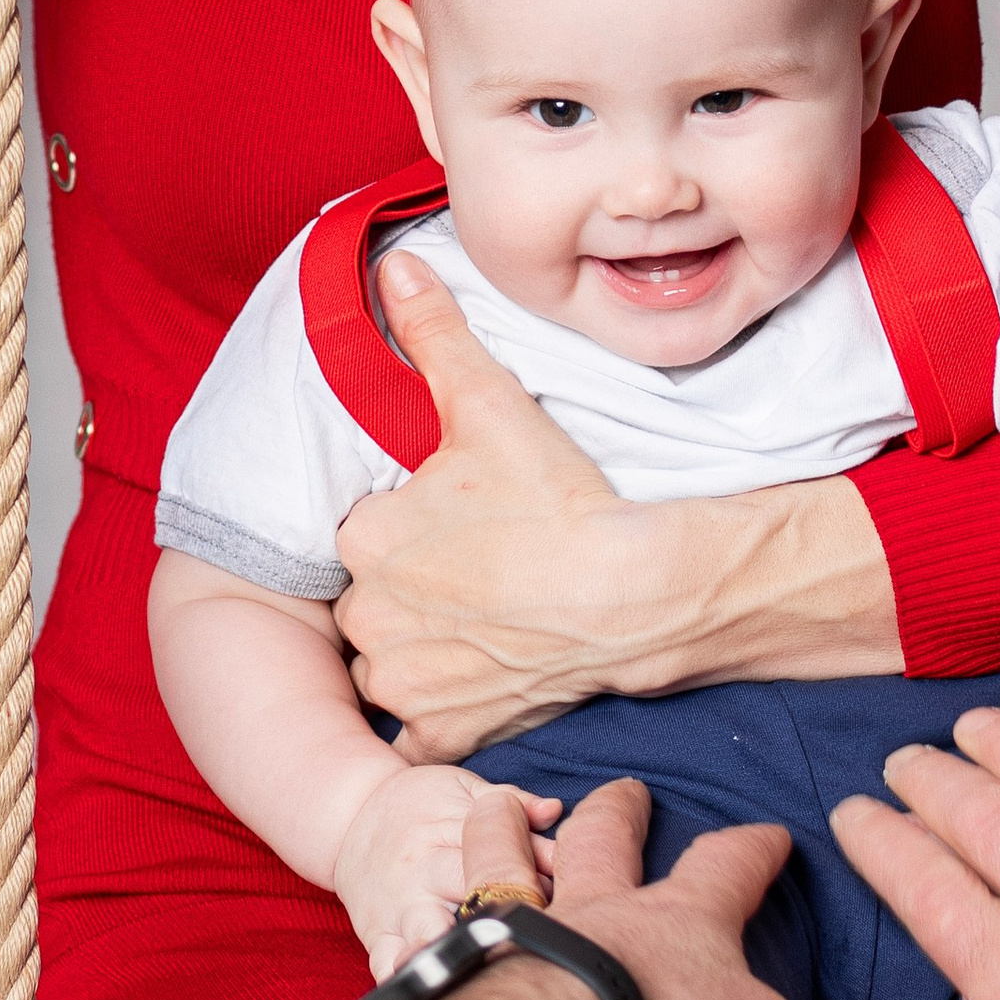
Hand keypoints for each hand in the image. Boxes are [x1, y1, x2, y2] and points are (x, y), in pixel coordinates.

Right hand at [333, 770, 558, 985]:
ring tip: (485, 966)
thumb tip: (554, 810)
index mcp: (449, 830)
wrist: (349, 816)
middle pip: (471, 894)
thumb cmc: (419, 804)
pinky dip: (405, 980)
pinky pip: (387, 965)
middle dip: (509, 916)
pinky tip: (431, 993)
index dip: (538, 874)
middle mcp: (422, 871)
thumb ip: (511, 801)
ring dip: (456, 950)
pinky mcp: (377, 936)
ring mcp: (398, 906)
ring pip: (427, 932)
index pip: (501, 852)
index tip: (567, 892)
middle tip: (544, 934)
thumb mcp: (462, 789)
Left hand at [337, 256, 898, 761]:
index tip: (458, 522)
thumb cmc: (562, 500)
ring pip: (390, 661)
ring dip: (421, 647)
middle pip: (371, 598)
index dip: (409, 525)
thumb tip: (392, 268)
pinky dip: (444, 712)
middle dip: (410, 588)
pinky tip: (485, 674)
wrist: (637, 594)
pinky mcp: (444, 731)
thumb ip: (433, 333)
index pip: (363, 529)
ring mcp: (407, 682)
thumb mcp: (490, 403)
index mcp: (367, 537)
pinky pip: (422, 726)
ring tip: (486, 618)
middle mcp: (370, 617)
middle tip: (478, 569)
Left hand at [464, 779, 842, 999]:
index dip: (752, 850)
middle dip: (622, 810)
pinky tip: (424, 917)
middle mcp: (602, 905)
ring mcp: (527, 924)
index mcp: (680, 919)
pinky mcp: (468, 962)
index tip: (768, 834)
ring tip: (497, 806)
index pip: (727, 867)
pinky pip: (445, 925)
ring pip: (508, 852)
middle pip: (608, 836)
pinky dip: (436, 916)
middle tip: (626, 789)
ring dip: (504, 826)